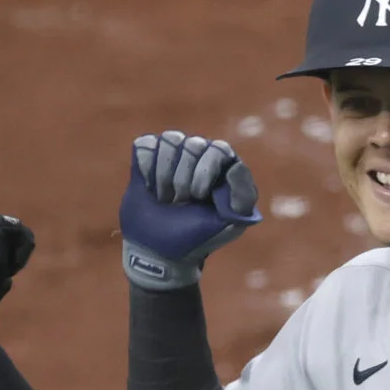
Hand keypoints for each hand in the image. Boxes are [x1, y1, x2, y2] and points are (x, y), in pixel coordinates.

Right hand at [119, 131, 261, 289]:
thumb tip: (236, 166)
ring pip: (170, 140)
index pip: (218, 150)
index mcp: (223, 166)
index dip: (203, 174)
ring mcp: (174, 151)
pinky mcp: (148, 154)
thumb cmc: (197, 236)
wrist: (158, 249)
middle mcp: (200, 152)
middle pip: (193, 144)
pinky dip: (145, 168)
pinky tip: (149, 187)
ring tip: (164, 198)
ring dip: (163, 176)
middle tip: (179, 202)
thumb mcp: (229, 225)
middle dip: (182, 179)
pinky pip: (147, 144)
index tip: (197, 198)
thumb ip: (243, 198)